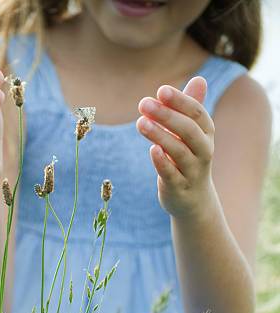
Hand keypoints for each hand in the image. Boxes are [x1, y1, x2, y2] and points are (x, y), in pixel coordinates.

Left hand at [137, 77, 215, 219]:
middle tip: (143, 103)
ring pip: (179, 151)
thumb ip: (191, 108)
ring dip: (159, 135)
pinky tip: (151, 149)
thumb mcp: (192, 134)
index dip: (180, 101)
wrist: (194, 201)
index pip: (197, 113)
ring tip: (140, 122)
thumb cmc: (189, 159)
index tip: (161, 90)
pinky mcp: (179, 188)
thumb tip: (199, 78)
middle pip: (188, 130)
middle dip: (167, 115)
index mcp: (206, 134)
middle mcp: (203, 151)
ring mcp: (192, 171)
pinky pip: (171, 174)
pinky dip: (162, 162)